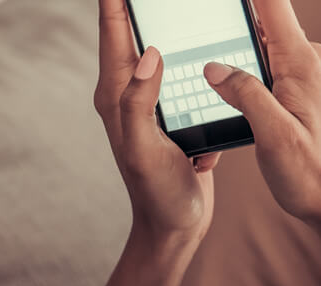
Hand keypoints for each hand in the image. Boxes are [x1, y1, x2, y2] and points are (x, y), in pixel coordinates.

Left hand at [96, 0, 220, 244]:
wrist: (176, 228)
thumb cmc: (158, 194)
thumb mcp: (145, 149)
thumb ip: (139, 103)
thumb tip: (147, 53)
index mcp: (116, 94)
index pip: (113, 29)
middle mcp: (130, 92)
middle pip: (135, 29)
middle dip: (144, 4)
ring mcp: (153, 101)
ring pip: (163, 47)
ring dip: (173, 25)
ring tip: (187, 6)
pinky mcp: (174, 112)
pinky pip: (186, 74)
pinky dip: (194, 57)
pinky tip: (207, 38)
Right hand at [203, 0, 320, 232]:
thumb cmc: (312, 175)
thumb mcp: (272, 136)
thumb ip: (244, 94)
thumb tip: (214, 67)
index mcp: (302, 62)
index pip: (271, 3)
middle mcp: (308, 60)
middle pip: (262, 20)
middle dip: (230, 21)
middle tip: (191, 24)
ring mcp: (306, 75)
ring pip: (261, 46)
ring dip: (235, 51)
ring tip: (204, 61)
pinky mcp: (301, 91)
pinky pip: (267, 67)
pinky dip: (244, 73)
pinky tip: (224, 89)